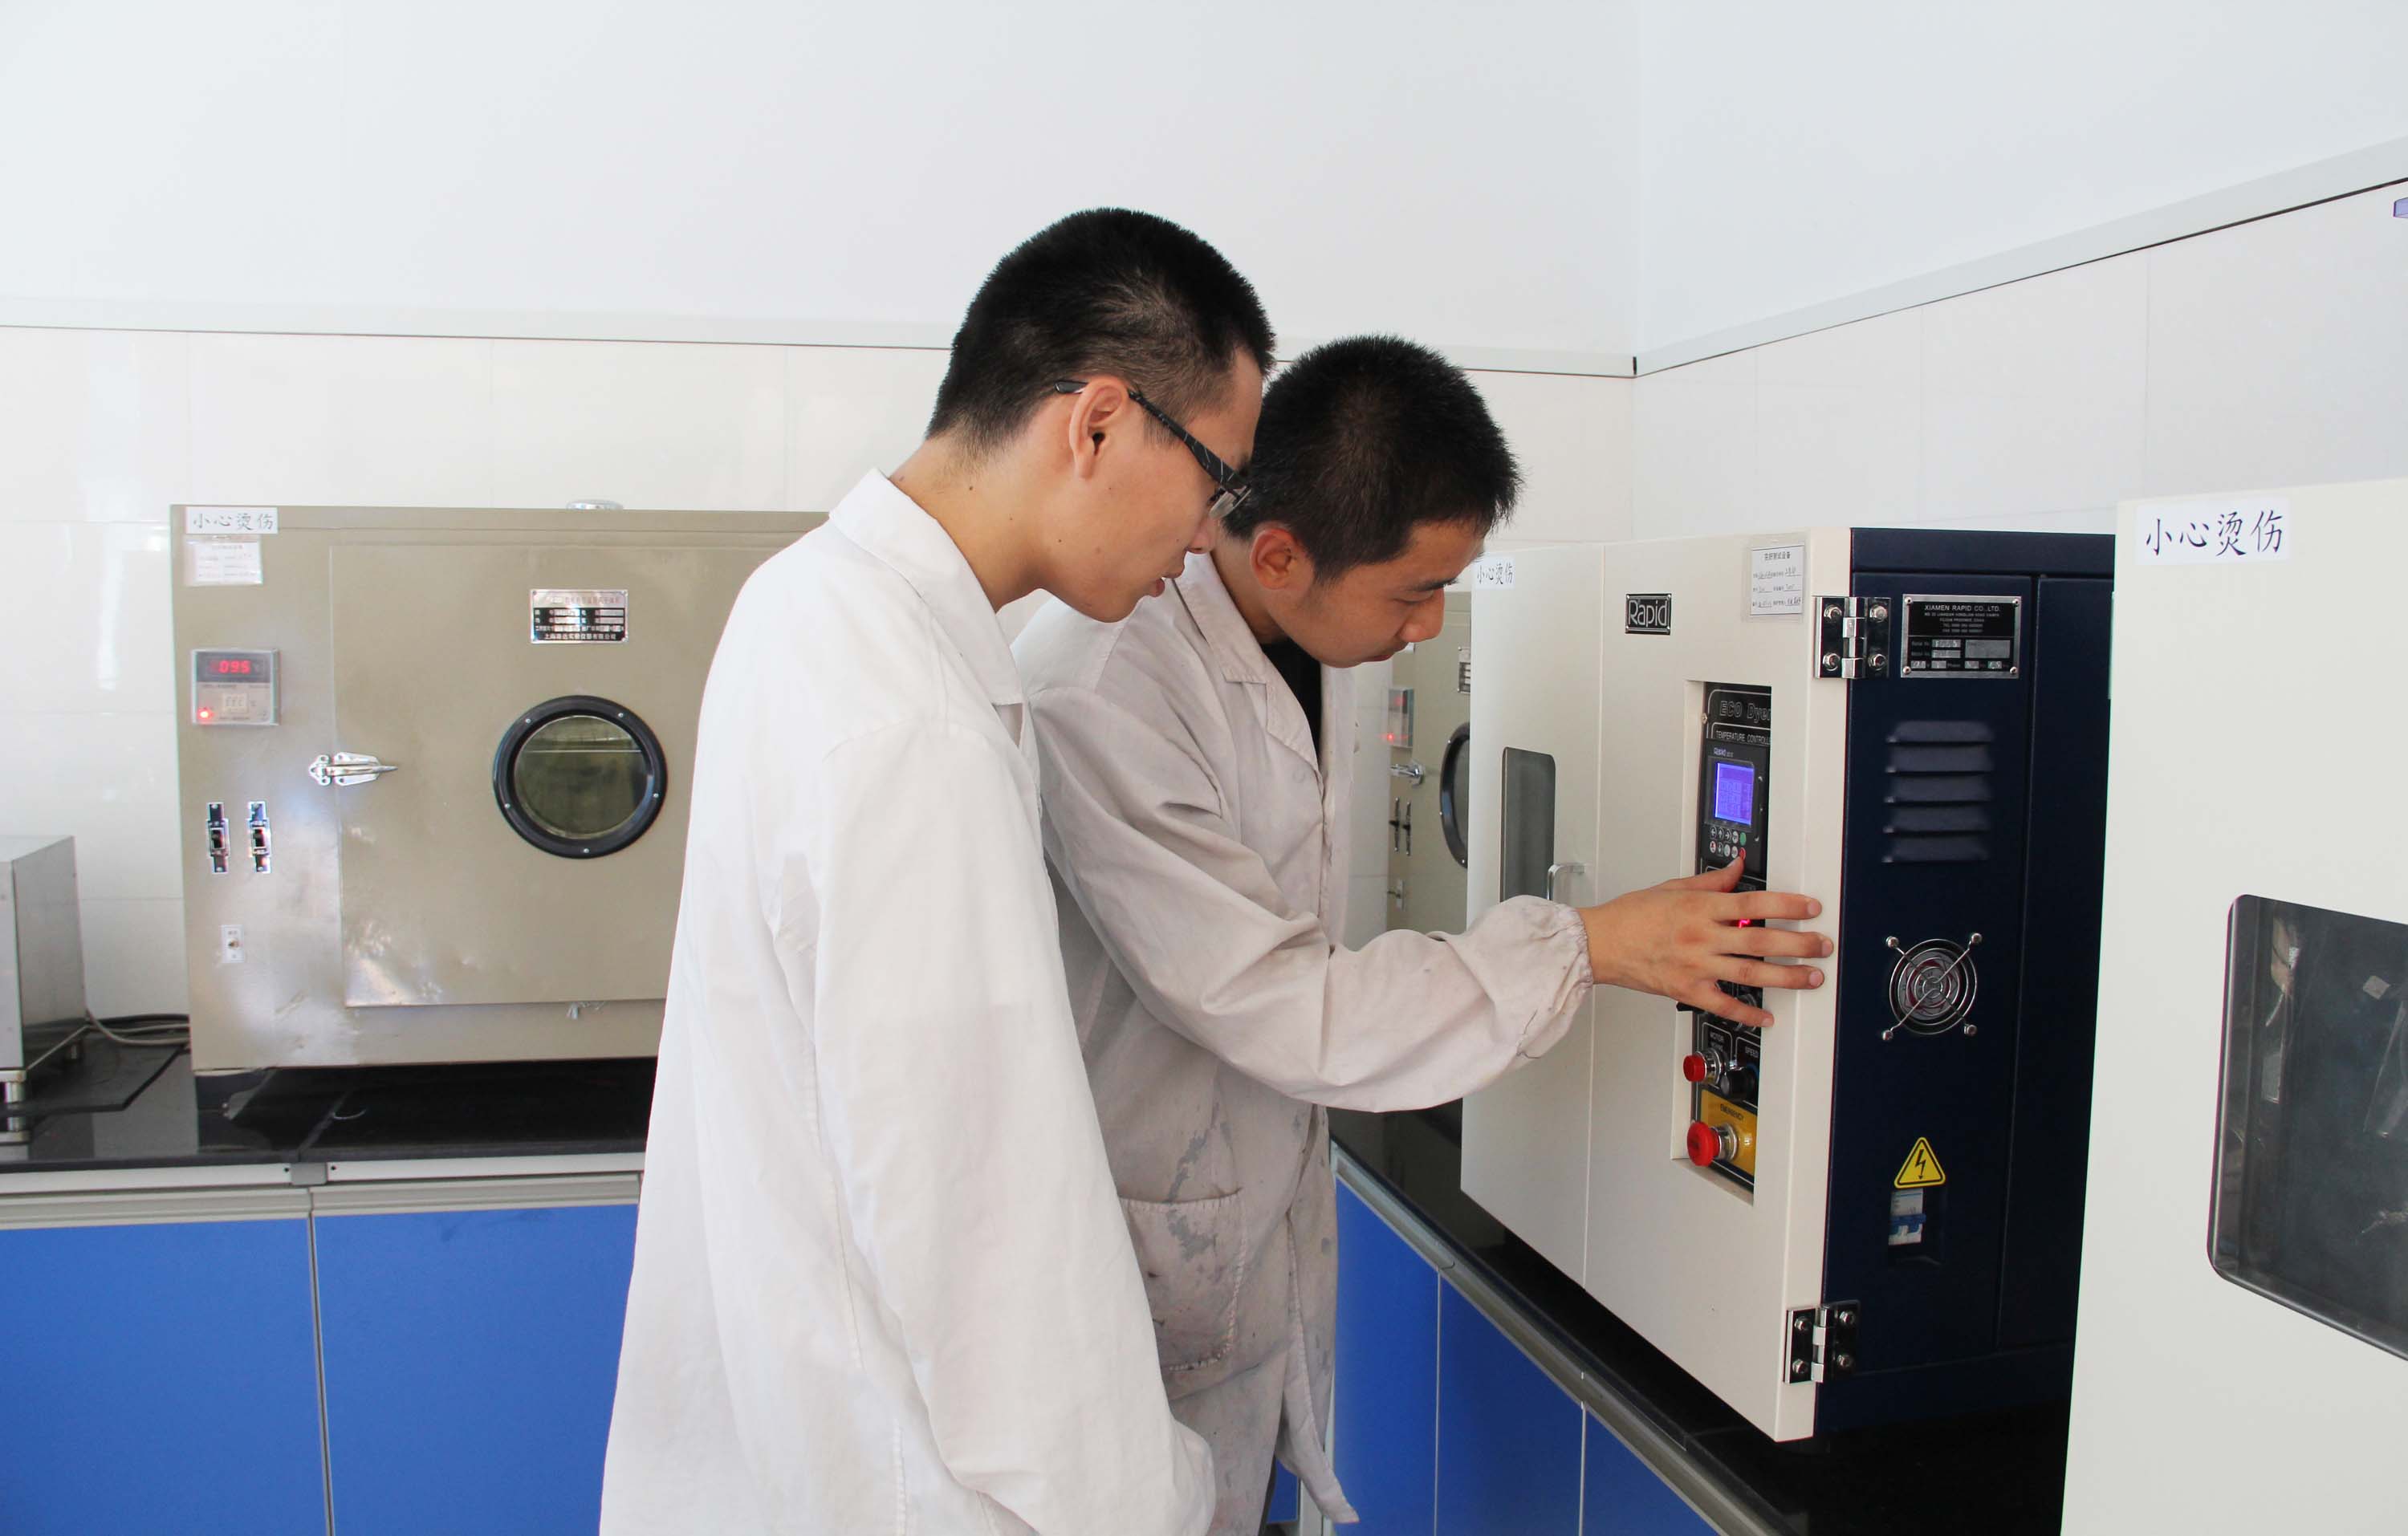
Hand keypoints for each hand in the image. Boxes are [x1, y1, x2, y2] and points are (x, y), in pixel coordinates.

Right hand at [1575, 856, 1830, 1026]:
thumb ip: (1711, 882)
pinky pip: (1723, 1005)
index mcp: (1699, 908)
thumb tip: (1737, 868)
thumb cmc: (1631, 916)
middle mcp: (1701, 937)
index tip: (1811, 908)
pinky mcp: (1687, 990)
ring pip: (1750, 973)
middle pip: (1760, 940)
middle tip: (1822, 945)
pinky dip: (1747, 1013)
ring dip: (1786, 977)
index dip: (1787, 906)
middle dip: (1798, 943)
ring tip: (1811, 977)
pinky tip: (1767, 1016)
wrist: (1600, 944)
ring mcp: (1695, 966)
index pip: (1753, 904)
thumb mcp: (1673, 888)